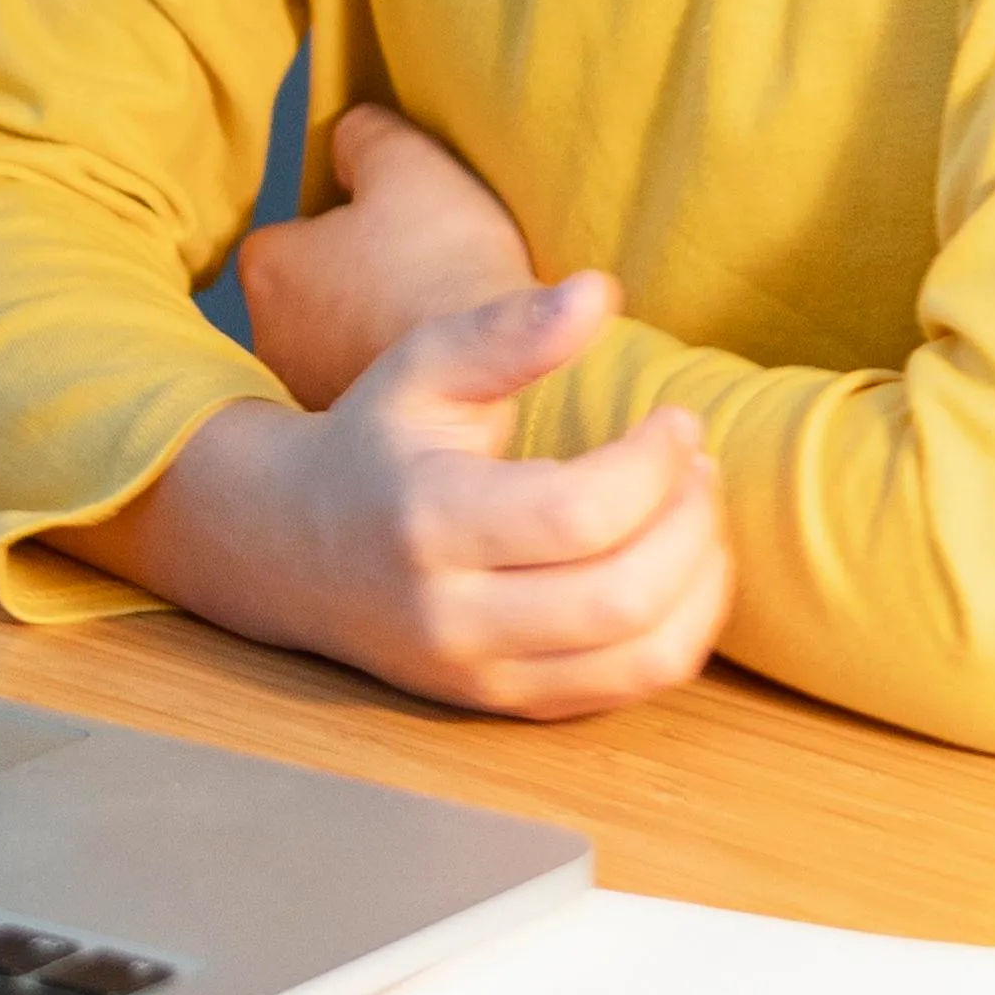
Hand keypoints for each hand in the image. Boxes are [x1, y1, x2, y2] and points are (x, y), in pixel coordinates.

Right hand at [52, 269, 732, 719]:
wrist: (295, 550)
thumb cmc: (377, 443)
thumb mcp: (423, 368)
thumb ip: (509, 332)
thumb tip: (600, 290)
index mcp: (427, 521)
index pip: (578, 512)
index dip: (654, 464)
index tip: (676, 419)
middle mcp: (451, 617)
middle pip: (620, 597)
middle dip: (689, 523)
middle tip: (698, 462)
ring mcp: (480, 676)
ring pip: (640, 659)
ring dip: (699, 582)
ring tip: (696, 511)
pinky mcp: (506, 705)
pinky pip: (628, 689)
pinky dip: (679, 629)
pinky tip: (679, 565)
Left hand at [236, 103, 539, 410]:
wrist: (501, 376)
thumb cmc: (445, 265)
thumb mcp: (409, 164)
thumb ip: (365, 136)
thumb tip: (348, 140)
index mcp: (271, 269)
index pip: (292, 233)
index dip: (345, 223)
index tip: (394, 226)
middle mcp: (269, 341)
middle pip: (313, 293)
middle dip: (356, 282)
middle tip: (420, 270)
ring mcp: (308, 397)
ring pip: (340, 346)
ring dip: (376, 333)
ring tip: (439, 320)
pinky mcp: (353, 438)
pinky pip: (369, 393)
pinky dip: (398, 380)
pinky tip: (446, 370)